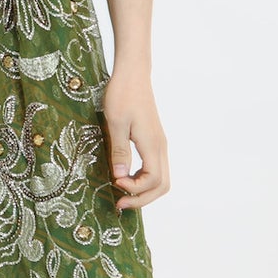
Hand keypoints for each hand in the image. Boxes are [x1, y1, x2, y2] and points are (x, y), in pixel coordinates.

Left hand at [102, 70, 169, 211]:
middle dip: (143, 199)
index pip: (153, 180)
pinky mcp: (154, 140)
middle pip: (163, 185)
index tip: (114, 183)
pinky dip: (144, 179)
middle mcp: (160, 147)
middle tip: (120, 203)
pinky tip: (126, 177)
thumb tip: (120, 177)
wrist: (133, 75)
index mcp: (152, 144)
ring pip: (162, 178)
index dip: (135, 189)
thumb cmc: (122, 94)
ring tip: (122, 193)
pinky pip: (156, 167)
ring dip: (144, 190)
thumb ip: (119, 151)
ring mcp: (159, 144)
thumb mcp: (115, 123)